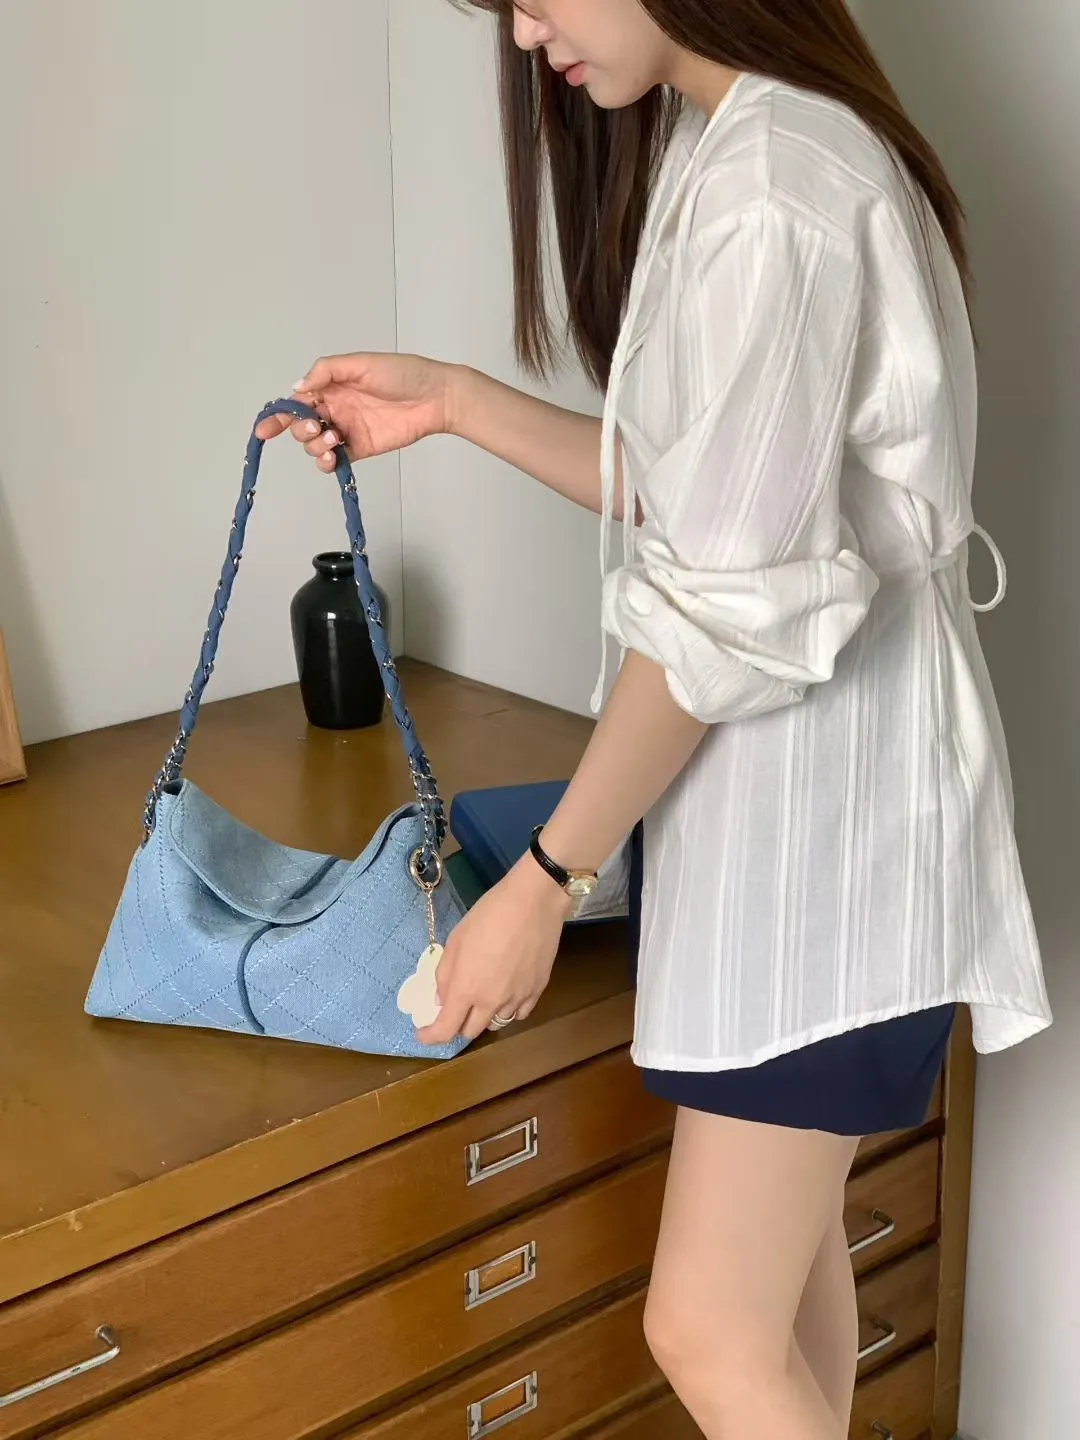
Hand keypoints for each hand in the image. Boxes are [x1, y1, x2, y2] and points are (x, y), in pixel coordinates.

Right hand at [254, 352, 459, 472]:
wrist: (435, 397)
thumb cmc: (402, 373)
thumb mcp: (360, 363)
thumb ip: (326, 372)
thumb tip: (297, 388)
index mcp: (331, 386)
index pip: (297, 402)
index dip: (278, 415)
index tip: (265, 428)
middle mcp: (335, 408)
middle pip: (302, 426)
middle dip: (302, 429)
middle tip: (319, 426)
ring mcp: (347, 430)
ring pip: (315, 445)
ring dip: (315, 446)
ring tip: (333, 440)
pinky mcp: (361, 449)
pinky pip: (335, 461)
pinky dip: (327, 463)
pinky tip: (333, 459)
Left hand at [417, 858, 571, 1046]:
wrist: (533, 902)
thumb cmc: (488, 915)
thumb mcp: (455, 940)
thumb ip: (445, 974)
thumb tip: (441, 1000)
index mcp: (466, 989)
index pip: (445, 1030)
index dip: (430, 1036)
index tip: (422, 1032)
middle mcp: (491, 1002)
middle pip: (471, 1031)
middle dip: (457, 1024)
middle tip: (454, 1007)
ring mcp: (517, 999)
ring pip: (496, 1023)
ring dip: (484, 1016)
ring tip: (483, 997)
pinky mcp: (538, 991)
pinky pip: (519, 1013)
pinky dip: (508, 1010)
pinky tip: (506, 994)